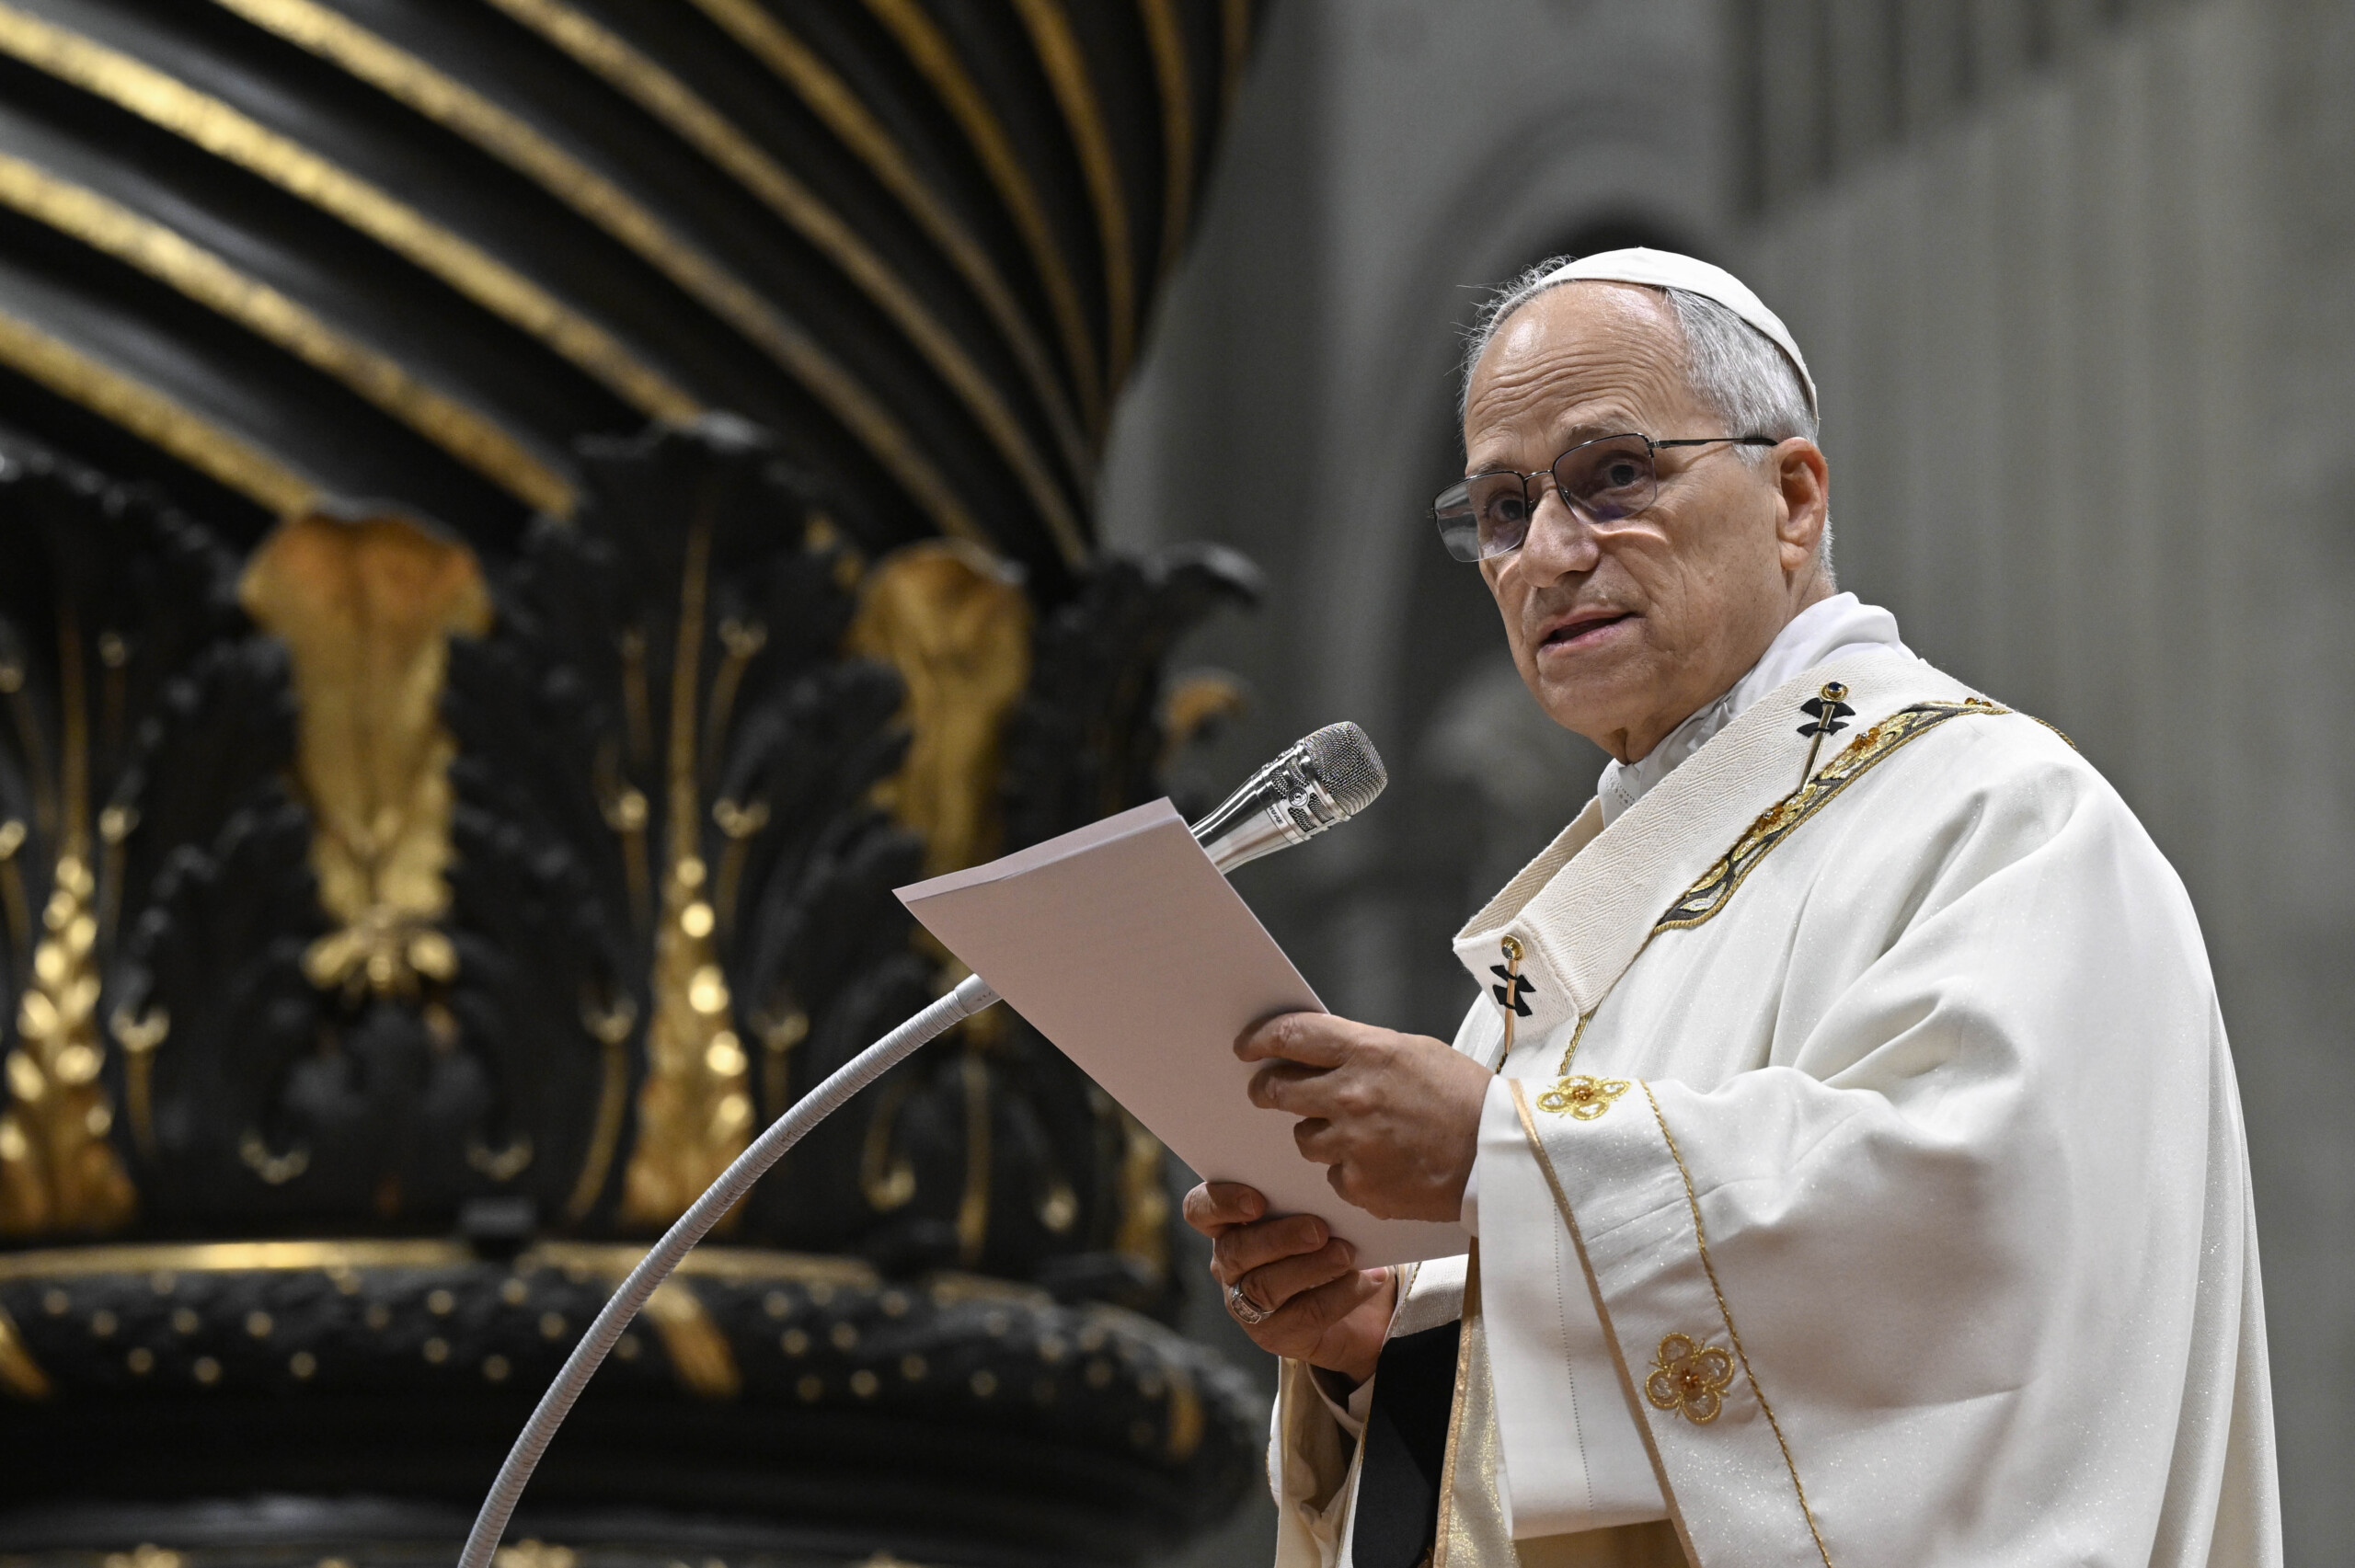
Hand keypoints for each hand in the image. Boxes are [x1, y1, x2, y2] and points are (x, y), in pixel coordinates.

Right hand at [1183, 1181, 1394, 1383]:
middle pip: (1235, 1251)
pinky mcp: (1276, 1337)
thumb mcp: (1313, 1215)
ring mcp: (1246, 1305)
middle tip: (1319, 1229)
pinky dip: (1342, 1294)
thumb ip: (1306, 1201)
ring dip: (1310, 1267)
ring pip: (1264, 1286)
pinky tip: (1369, 1279)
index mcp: (1229, 1226)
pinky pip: (1305, 1315)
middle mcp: (1230, 1266)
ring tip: (1346, 1254)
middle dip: (1278, 1238)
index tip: (1257, 1201)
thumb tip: (1330, 1187)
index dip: (1220, 1203)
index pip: (1200, 1211)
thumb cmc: (1328, 1244)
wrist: (1358, 1310)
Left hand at [1237, 1012, 1490, 1221]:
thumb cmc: (1464, 1098)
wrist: (1500, 1156)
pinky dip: (1349, 1170)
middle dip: (1267, 1090)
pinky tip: (1382, 1163)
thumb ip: (1362, 1052)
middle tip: (1267, 1091)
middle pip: (1277, 1090)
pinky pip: (1333, 1175)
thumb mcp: (1414, 1052)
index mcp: (1367, 1052)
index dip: (1260, 1039)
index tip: (1247, 1046)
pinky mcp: (1359, 1186)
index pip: (1290, 1035)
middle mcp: (1351, 1095)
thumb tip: (1318, 1054)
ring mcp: (1352, 1144)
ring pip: (1302, 1138)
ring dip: (1318, 1134)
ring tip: (1358, 1134)